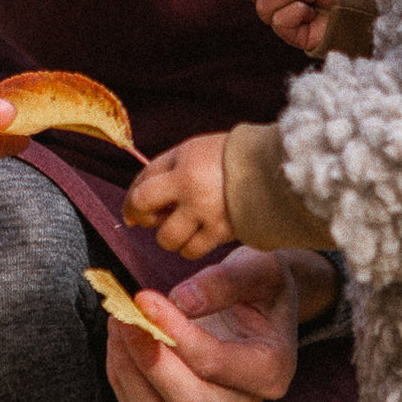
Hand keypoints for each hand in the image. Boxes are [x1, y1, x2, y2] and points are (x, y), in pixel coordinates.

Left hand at [106, 247, 305, 401]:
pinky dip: (121, 372)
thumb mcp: (258, 269)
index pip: (213, 362)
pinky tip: (120, 335)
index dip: (173, 332)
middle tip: (124, 314)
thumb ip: (225, 282)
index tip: (145, 299)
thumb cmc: (263, 285)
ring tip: (118, 319)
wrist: (262, 301)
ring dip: (128, 365)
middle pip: (185, 398)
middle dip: (146, 356)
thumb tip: (182, 301)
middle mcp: (243, 401)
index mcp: (270, 369)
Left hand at [122, 133, 232, 259]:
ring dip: (169, 235)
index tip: (132, 211)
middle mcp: (192, 189)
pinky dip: (189, 246)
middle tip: (157, 216)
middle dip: (147, 219)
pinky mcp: (222, 233)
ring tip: (182, 224)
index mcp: (183, 165)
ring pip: (168, 239)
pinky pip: (192, 251)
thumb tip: (133, 203)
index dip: (131, 203)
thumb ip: (162, 170)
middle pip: (148, 214)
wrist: (270, 170)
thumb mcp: (191, 151)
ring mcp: (207, 213)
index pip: (141, 189)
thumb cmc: (225, 157)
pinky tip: (197, 233)